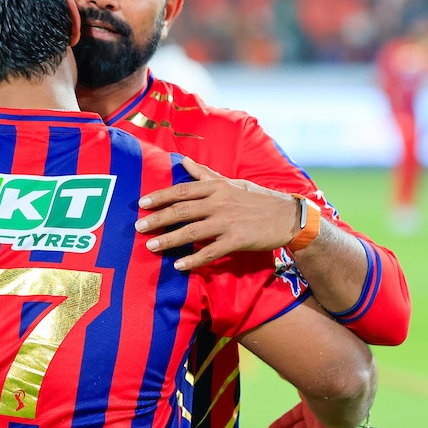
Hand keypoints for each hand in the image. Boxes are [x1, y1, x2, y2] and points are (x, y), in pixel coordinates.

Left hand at [135, 156, 299, 270]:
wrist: (288, 217)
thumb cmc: (258, 199)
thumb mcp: (232, 182)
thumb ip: (205, 174)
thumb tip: (184, 161)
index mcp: (217, 187)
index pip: (182, 190)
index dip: (160, 196)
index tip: (141, 203)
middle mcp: (219, 202)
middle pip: (182, 210)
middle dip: (158, 219)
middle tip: (138, 227)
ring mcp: (228, 222)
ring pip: (192, 231)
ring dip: (169, 240)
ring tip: (151, 246)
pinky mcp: (237, 241)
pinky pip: (210, 252)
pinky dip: (193, 259)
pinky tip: (178, 265)